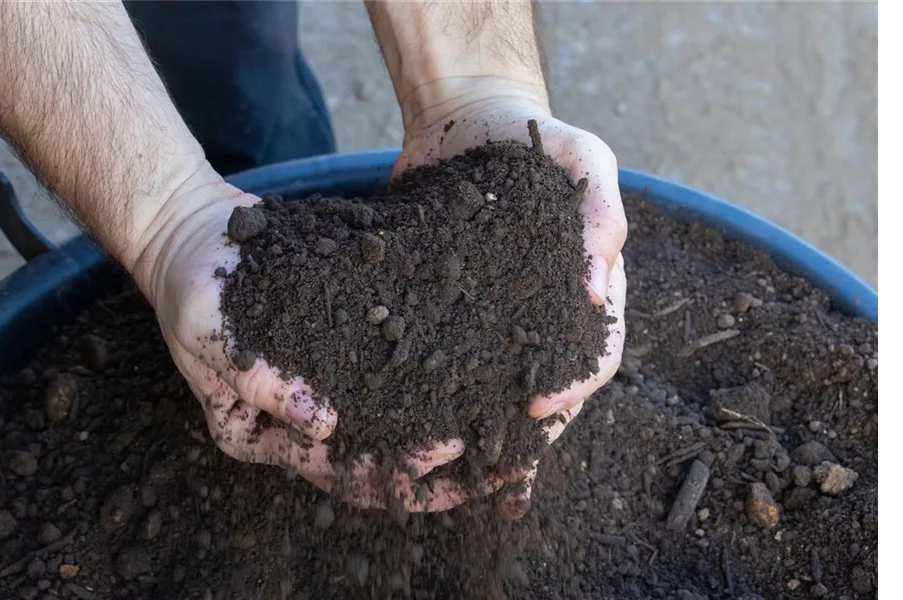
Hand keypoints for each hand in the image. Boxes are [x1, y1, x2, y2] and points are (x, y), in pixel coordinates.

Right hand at [131, 166, 465, 509]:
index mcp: (261, 435)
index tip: (450, 448)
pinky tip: (475, 366)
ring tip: (502, 423)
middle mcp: (295, 425)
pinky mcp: (337, 352)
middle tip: (499, 456)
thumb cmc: (192, 285)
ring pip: (388, 422)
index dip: (394, 467)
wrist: (194, 232)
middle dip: (434, 466)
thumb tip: (323, 423)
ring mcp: (319, 390)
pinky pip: (387, 373)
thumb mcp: (211, 330)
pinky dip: (427, 377)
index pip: (336, 468)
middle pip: (373, 459)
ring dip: (440, 426)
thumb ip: (260, 379)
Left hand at [396, 92, 627, 517]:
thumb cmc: (538, 138)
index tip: (537, 408)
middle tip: (482, 476)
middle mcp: (539, 320)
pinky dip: (417, 394)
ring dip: (466, 436)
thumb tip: (596, 282)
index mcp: (584, 296)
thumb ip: (602, 209)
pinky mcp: (439, 310)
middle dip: (516, 440)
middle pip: (539, 394)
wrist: (469, 120)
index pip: (592, 357)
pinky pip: (432, 358)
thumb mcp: (583, 156)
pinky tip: (387, 423)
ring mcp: (489, 321)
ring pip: (483, 390)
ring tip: (432, 471)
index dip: (572, 388)